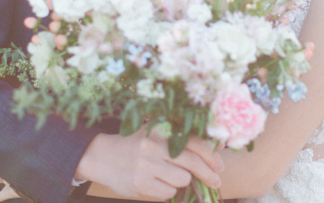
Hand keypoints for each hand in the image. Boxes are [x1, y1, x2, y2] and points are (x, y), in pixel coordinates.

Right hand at [76, 129, 223, 200]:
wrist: (103, 156)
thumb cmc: (137, 145)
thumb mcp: (156, 133)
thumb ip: (182, 138)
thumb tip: (218, 147)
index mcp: (161, 130)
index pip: (195, 142)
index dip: (212, 155)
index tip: (220, 166)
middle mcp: (154, 146)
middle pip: (193, 163)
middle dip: (209, 174)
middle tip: (216, 181)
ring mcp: (146, 166)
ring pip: (182, 180)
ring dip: (184, 182)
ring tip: (174, 178)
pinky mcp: (140, 184)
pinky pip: (168, 192)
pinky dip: (168, 191)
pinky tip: (159, 184)